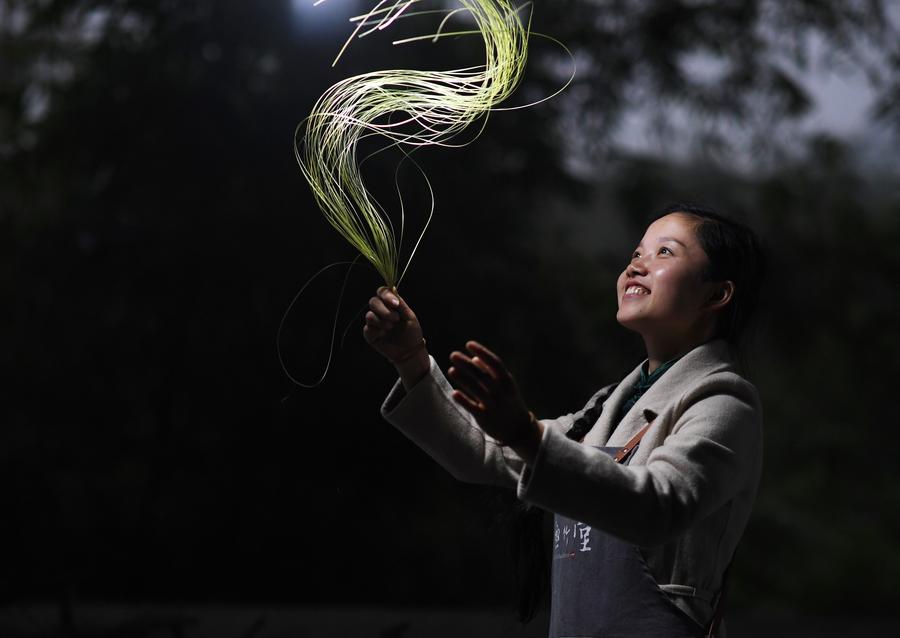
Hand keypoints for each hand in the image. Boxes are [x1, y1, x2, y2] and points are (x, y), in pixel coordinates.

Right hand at [364, 287, 427, 382]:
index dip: (386, 295)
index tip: (395, 304)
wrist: (410, 351)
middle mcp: (380, 311)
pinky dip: (377, 330)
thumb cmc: (411, 332)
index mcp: (390, 304)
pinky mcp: (370, 334)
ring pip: (369, 315)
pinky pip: (368, 328)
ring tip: (391, 328)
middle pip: (373, 302)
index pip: (382, 292)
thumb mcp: (409, 316)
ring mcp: (374, 322)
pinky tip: (384, 335)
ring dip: (382, 321)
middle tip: (396, 319)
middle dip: (384, 310)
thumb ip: (400, 303)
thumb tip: (392, 288)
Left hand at [448, 341, 541, 458]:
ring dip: (464, 379)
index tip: (469, 344)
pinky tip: (454, 393)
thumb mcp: (505, 385)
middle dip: (467, 364)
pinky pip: (473, 407)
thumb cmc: (509, 401)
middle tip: (453, 355)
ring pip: (477, 390)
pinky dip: (464, 400)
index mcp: (507, 381)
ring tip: (451, 370)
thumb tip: (474, 358)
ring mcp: (494, 405)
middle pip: (482, 375)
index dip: (482, 352)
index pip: (495, 363)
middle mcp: (501, 392)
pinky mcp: (486, 418)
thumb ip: (490, 372)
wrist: (519, 429)